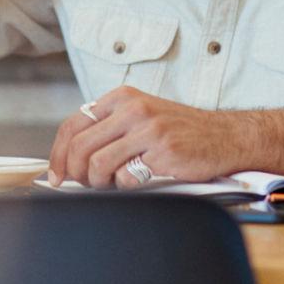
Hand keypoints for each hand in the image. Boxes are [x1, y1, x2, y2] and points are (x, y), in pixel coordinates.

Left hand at [47, 87, 250, 188]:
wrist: (226, 136)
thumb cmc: (182, 131)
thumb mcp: (142, 115)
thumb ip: (109, 129)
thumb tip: (71, 157)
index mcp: (122, 97)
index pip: (73, 124)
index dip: (58, 154)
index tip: (56, 174)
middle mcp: (133, 109)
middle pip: (80, 146)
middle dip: (74, 173)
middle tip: (81, 185)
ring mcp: (148, 130)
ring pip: (98, 164)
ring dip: (98, 183)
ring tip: (110, 185)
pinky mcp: (163, 152)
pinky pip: (126, 177)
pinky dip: (125, 186)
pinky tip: (137, 181)